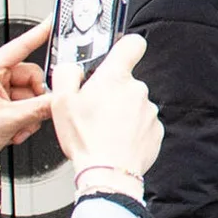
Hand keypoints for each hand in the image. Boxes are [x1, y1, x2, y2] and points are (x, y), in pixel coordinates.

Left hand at [0, 20, 53, 177]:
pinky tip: (14, 129)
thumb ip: (41, 107)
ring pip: (29, 93)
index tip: (52, 21)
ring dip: (29, 112)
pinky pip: (22, 103)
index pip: (20, 46)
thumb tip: (60, 99)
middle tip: (32, 114)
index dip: (39, 33)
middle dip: (35, 98)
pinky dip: (24, 118)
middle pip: (31, 76)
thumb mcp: (11, 121)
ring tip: (17, 127)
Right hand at [50, 33, 162, 197]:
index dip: (125, 46)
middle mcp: (137, 90)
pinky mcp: (156, 130)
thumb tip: (72, 68)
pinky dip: (131, 130)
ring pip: (134, 105)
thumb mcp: (61, 102)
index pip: (132, 44)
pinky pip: (142, 124)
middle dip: (112, 92)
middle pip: (126, 81)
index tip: (117, 54)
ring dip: (122, 113)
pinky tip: (116, 140)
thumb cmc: (86, 140)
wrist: (108, 173)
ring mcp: (149, 111)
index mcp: (115, 78)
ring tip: (104, 130)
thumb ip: (66, 74)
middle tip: (95, 110)